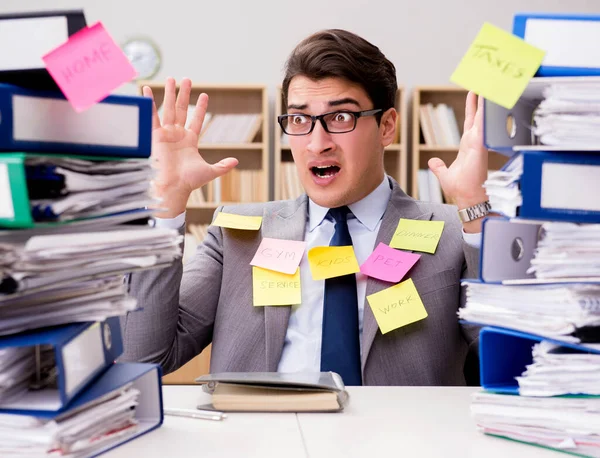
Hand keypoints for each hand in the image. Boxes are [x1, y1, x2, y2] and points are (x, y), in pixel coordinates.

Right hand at [144, 77, 237, 217]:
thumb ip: (222, 165)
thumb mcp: (210, 172)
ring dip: (169, 93)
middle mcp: (177, 135)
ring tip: (171, 78)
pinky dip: (149, 103)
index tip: (204, 95)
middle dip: (184, 94)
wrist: (172, 187)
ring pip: (168, 109)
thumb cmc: (189, 181)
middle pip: (181, 110)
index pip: (196, 120)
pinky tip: (146, 90)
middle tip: (187, 79)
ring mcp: (166, 134)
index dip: (200, 108)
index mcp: (190, 141)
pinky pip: (152, 116)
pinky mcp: (154, 136)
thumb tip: (236, 161)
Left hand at [427, 91, 488, 232]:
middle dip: (481, 95)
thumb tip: (432, 162)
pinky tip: (487, 97)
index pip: (471, 120)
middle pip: (479, 113)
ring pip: (483, 115)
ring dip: (485, 98)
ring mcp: (479, 142)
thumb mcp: (445, 175)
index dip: (472, 105)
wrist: (468, 199)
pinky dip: (485, 111)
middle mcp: (476, 141)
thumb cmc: (461, 189)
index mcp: (469, 145)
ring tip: (488, 79)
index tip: (473, 91)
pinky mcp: (479, 145)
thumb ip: (438, 167)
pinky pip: (482, 123)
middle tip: (484, 76)